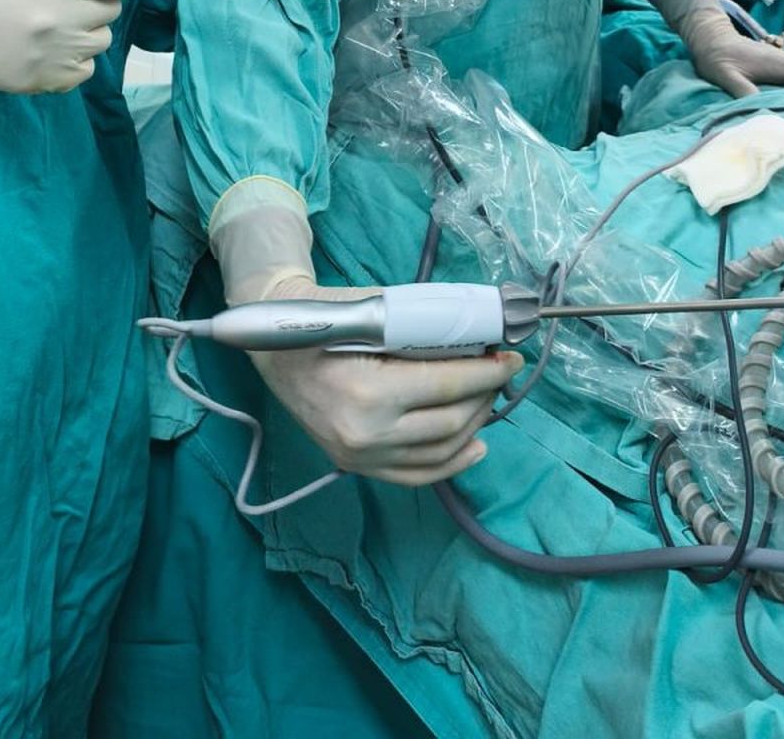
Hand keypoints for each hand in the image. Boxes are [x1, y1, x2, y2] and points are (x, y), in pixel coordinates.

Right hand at [0, 0, 171, 92]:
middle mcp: (59, 18)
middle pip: (112, 8)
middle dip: (97, 0)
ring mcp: (55, 53)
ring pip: (101, 40)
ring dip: (85, 31)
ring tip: (45, 24)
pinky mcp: (48, 82)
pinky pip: (86, 71)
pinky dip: (74, 61)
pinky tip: (42, 49)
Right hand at [251, 275, 522, 484]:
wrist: (271, 346)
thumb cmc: (321, 316)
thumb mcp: (370, 310)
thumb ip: (420, 326)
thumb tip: (476, 335)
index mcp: (368, 391)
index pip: (446, 386)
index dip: (486, 373)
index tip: (512, 358)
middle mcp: (366, 433)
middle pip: (450, 422)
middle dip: (484, 395)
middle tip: (498, 371)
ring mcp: (359, 456)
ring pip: (439, 452)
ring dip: (474, 424)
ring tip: (487, 398)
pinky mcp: (355, 466)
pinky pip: (415, 475)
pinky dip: (451, 463)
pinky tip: (475, 444)